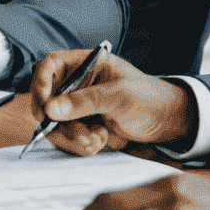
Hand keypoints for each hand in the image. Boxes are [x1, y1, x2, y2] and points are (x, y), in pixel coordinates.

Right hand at [25, 49, 196, 155]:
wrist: (169, 123)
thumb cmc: (148, 98)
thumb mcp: (117, 97)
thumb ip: (83, 102)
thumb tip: (51, 108)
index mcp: (84, 64)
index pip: (50, 67)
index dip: (40, 84)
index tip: (43, 106)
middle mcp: (77, 84)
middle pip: (48, 100)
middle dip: (60, 122)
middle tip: (78, 134)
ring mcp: (80, 107)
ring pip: (57, 124)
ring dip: (74, 136)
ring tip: (97, 139)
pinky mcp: (86, 126)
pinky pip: (71, 139)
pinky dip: (83, 144)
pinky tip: (103, 141)